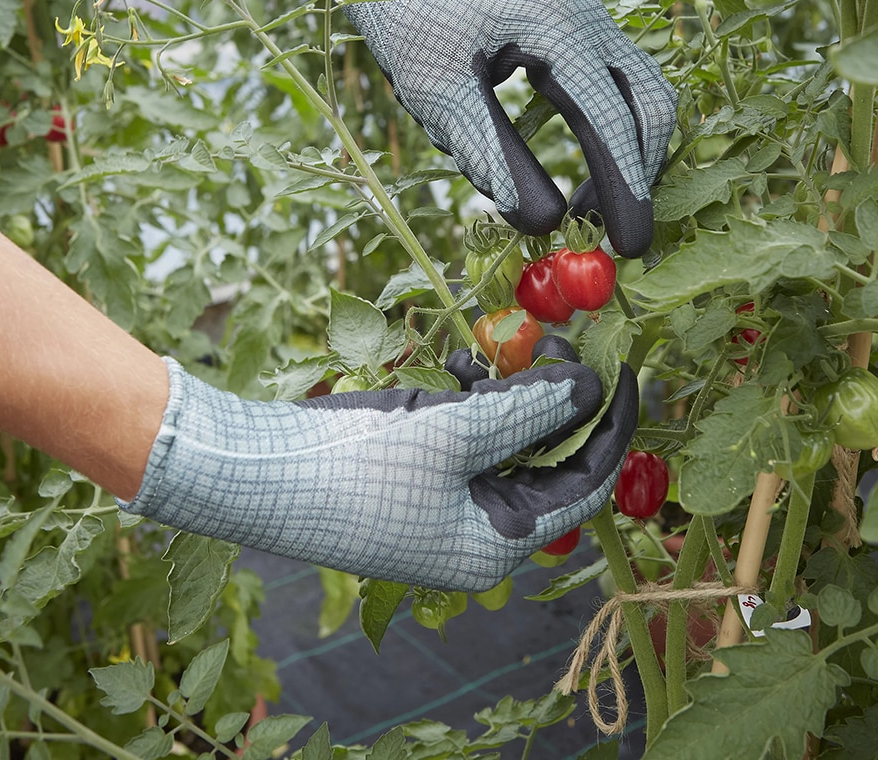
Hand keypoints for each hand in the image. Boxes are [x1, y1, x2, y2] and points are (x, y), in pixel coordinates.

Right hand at [118, 353, 636, 591]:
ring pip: (504, 440)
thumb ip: (528, 413)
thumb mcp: (454, 437)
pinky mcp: (413, 472)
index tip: (627, 370)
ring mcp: (442, 501)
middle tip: (561, 341)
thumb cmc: (358, 467)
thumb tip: (592, 388)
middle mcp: (476, 529)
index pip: (583, 485)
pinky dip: (468, 399)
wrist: (259, 471)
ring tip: (495, 351)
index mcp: (495, 543)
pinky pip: (464, 435)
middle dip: (552, 399)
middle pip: (543, 458)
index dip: (612, 427)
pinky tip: (454, 367)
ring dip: (507, 393)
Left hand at [270, 0, 676, 257]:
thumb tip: (542, 223)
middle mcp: (587, 17)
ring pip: (637, 93)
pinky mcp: (571, 29)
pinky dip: (609, 130)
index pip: (612, 119)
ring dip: (626, 152)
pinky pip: (613, 84)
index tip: (630, 247)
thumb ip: (492, 155)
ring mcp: (584, 18)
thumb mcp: (440, 96)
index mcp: (559, 26)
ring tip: (586, 206)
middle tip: (611, 233)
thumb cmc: (407, 22)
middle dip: (637, 171)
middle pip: (647, 103)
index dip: (624, 188)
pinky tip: (579, 166)